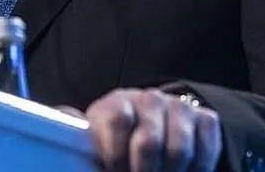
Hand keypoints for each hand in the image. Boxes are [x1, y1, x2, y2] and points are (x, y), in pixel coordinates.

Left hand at [86, 88, 222, 171]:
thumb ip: (74, 130)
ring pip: (180, 151)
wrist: (151, 124)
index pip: (118, 121)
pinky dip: (196, 170)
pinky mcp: (205, 119)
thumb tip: (58, 116)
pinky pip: (206, 151)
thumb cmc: (116, 139)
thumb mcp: (94, 136)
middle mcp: (149, 99)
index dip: (115, 156)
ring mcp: (179, 108)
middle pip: (150, 143)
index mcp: (117, 104)